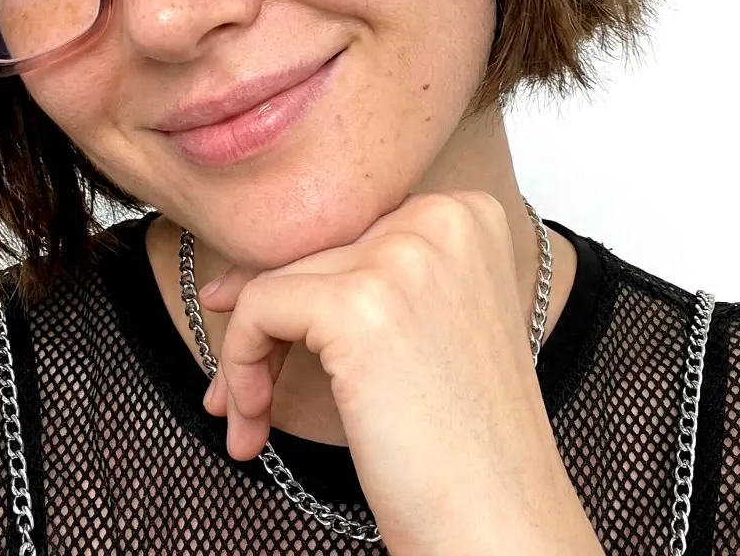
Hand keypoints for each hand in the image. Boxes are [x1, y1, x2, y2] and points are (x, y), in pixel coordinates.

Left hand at [196, 190, 603, 555]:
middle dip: (267, 322)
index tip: (273, 338)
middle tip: (241, 388)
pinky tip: (252, 426)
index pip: (350, 229)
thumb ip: (369, 277)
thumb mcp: (429, 325)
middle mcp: (441, 218)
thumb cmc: (464, 444)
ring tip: (247, 416)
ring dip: (247, 355)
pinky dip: (239, 367)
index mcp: (467, 214)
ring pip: (276, 279)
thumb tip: (246, 274)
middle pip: (311, 250)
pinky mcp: (356, 304)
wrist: (499, 527)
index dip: (304, 288)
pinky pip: (258, 310)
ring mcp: (403, 256)